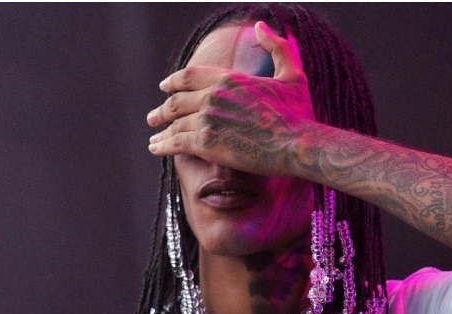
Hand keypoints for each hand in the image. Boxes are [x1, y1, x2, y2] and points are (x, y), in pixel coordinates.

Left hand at [146, 21, 315, 176]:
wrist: (297, 144)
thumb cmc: (298, 113)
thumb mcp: (292, 74)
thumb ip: (277, 48)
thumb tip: (260, 26)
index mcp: (229, 78)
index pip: (189, 76)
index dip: (173, 82)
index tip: (164, 87)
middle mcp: (213, 95)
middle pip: (176, 101)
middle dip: (162, 110)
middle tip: (152, 118)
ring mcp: (207, 119)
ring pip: (174, 123)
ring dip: (161, 131)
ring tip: (154, 138)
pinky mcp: (205, 142)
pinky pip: (175, 143)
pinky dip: (162, 146)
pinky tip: (156, 148)